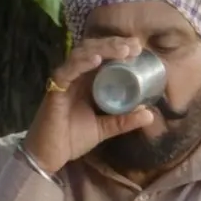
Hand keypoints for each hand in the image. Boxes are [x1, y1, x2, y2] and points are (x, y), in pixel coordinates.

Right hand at [24, 38, 157, 169]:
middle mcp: (75, 76)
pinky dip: (81, 63)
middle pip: (93, 50)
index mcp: (86, 81)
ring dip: (102, 49)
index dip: (118, 48)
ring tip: (122, 49)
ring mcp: (63, 81)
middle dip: (114, 44)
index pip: (102, 56)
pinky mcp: (53, 90)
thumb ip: (125, 120)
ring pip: (81, 55)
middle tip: (135, 45)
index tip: (139, 48)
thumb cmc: (72, 138)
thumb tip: (150, 114)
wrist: (49, 156)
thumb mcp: (105, 128)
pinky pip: (66, 72)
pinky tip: (96, 59)